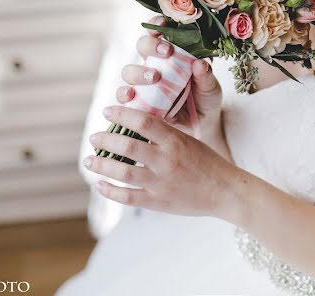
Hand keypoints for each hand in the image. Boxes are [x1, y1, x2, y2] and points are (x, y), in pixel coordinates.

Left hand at [84, 105, 239, 217]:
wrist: (224, 192)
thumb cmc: (207, 163)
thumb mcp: (189, 140)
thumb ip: (165, 134)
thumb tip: (135, 124)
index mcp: (176, 141)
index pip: (143, 122)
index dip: (122, 114)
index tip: (107, 111)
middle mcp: (167, 161)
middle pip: (128, 147)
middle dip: (106, 140)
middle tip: (94, 137)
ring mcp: (161, 183)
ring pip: (123, 172)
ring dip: (102, 164)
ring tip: (90, 159)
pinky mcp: (158, 202)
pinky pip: (127, 197)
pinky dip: (109, 191)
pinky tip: (100, 184)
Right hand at [118, 15, 223, 133]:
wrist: (201, 124)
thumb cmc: (205, 98)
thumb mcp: (210, 87)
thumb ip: (206, 76)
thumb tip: (200, 63)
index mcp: (171, 54)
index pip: (159, 32)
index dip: (157, 24)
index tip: (164, 23)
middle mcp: (154, 65)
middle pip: (141, 46)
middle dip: (151, 46)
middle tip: (167, 52)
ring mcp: (144, 84)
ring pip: (129, 71)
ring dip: (138, 72)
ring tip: (154, 78)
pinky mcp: (138, 103)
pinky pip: (124, 96)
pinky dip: (124, 95)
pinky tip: (131, 96)